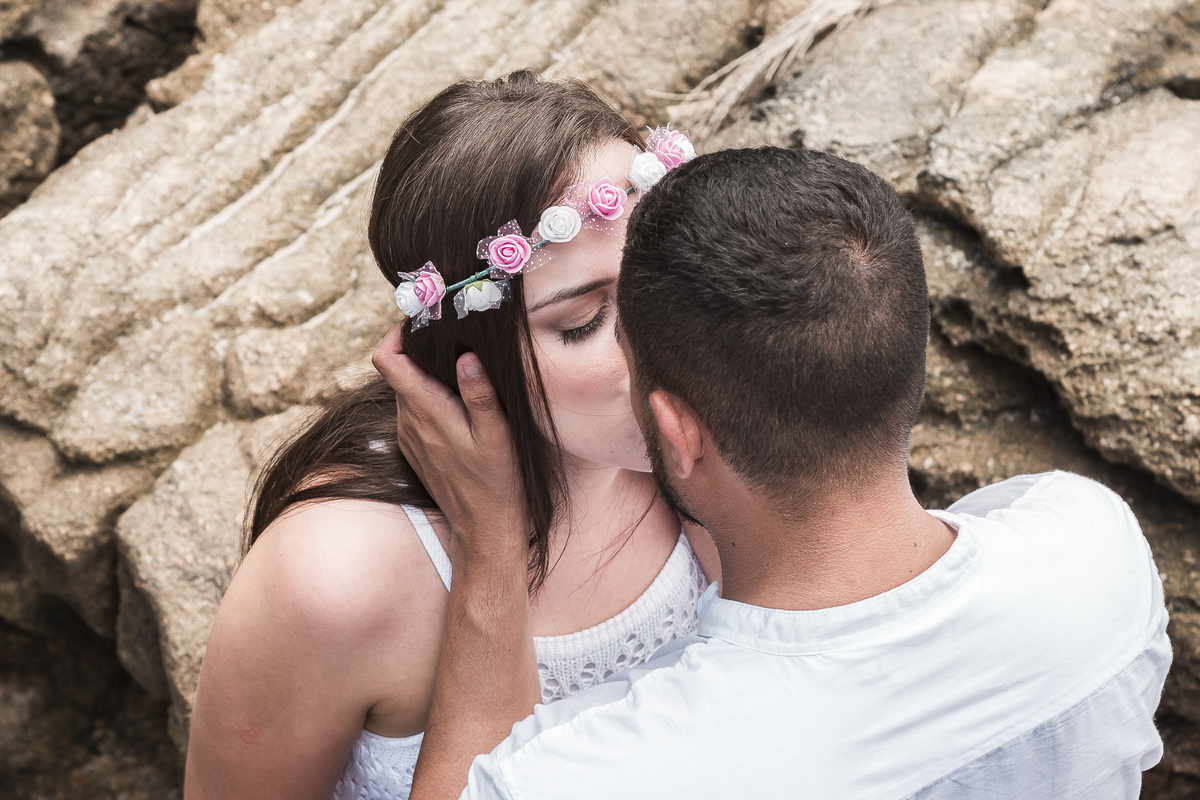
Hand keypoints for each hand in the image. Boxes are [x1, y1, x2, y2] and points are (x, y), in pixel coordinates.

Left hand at [372, 323, 528, 559]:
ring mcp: (409, 437)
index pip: (386, 360)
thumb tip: (466, 357)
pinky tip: (459, 407)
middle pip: (398, 371)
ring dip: (427, 378)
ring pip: (407, 392)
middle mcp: (409, 422)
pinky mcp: (415, 450)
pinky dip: (430, 400)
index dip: (395, 335)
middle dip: (420, 352)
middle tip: (455, 340)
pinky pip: (414, 413)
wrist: (486, 528)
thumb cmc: (498, 482)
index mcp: (426, 412)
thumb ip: (480, 394)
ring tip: (462, 373)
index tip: (422, 323)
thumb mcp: (497, 435)